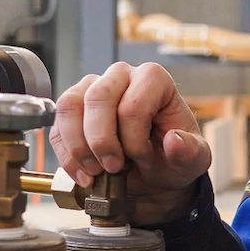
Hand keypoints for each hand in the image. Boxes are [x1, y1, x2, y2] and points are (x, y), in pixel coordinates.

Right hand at [50, 62, 210, 225]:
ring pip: (70, 106)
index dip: (133, 140)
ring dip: (79, 147)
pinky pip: (57, 126)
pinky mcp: (73, 110)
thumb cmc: (171, 158)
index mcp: (154, 79)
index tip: (142, 158)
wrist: (151, 175)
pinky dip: (66, 155)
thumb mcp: (192, 160)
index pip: (132, 105)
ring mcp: (92, 88)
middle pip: (98, 98)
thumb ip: (191, 152)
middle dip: (101, 141)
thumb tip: (174, 141)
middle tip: (112, 168)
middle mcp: (121, 76)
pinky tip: (82, 173)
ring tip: (94, 172)